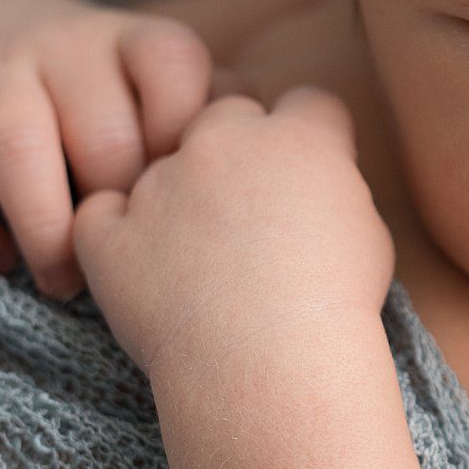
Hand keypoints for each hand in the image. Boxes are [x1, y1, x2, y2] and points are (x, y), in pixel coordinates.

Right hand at [0, 0, 246, 296]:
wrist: (2, 38)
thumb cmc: (123, 100)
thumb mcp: (176, 92)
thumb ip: (227, 118)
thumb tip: (301, 158)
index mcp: (139, 41)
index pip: (174, 66)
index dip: (185, 136)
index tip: (197, 199)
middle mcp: (68, 45)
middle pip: (99, 127)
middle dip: (117, 206)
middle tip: (134, 261)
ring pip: (17, 146)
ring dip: (43, 227)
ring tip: (63, 281)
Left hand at [71, 86, 395, 378]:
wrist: (271, 364)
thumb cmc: (335, 308)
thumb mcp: (368, 233)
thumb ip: (335, 187)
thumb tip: (315, 186)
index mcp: (299, 137)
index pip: (308, 103)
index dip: (310, 137)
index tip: (309, 177)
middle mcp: (225, 141)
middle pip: (227, 115)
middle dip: (237, 153)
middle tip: (249, 217)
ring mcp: (161, 184)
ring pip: (163, 167)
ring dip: (176, 200)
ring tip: (201, 268)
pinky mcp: (113, 233)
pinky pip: (99, 215)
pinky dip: (115, 237)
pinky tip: (145, 271)